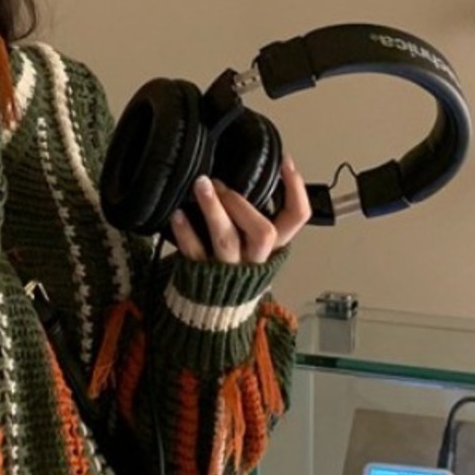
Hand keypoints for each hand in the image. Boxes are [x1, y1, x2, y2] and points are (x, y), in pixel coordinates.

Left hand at [170, 153, 310, 264]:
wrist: (211, 312)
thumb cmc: (232, 267)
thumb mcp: (251, 245)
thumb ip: (252, 218)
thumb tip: (244, 174)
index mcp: (273, 247)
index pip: (297, 218)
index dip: (295, 190)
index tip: (283, 162)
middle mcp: (256, 258)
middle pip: (263, 232)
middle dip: (241, 203)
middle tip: (219, 183)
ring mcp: (229, 267)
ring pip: (227, 240)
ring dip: (213, 209)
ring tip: (200, 185)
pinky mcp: (202, 273)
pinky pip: (194, 251)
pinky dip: (186, 231)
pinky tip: (178, 214)